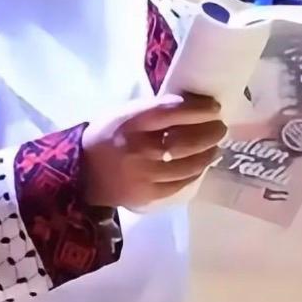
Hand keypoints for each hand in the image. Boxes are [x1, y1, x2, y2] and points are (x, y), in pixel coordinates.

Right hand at [81, 94, 226, 208]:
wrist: (81, 173)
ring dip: (208, 154)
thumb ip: (154, 109)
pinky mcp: (148, 195)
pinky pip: (181, 183)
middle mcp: (141, 148)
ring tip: (215, 147)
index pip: (174, 111)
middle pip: (187, 140)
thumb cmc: (106, 135)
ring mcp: (146, 175)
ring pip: (189, 164)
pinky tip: (200, 165)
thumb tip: (192, 106)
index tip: (215, 107)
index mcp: (132, 122)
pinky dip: (195, 173)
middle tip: (220, 128)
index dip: (200, 109)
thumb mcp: (124, 113)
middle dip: (211, 133)